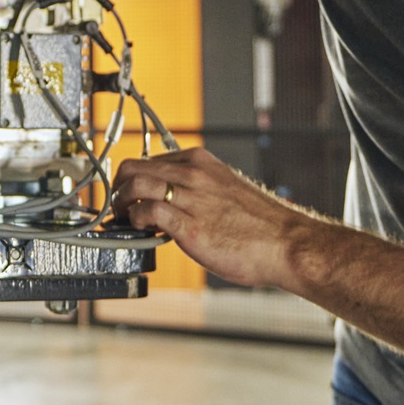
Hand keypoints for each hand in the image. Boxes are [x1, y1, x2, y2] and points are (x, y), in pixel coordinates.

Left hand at [113, 148, 325, 290]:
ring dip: (120, 203)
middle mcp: (192, 175)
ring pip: (134, 185)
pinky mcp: (189, 225)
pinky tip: (141, 230)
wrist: (286, 244)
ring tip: (123, 219)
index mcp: (200, 162)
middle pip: (133, 167)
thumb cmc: (261, 225)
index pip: (149, 160)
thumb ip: (198, 191)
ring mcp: (190, 198)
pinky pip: (147, 211)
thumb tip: (173, 204)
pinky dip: (135, 220)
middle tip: (118, 207)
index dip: (132, 179)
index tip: (128, 194)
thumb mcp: (225, 191)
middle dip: (117, 187)